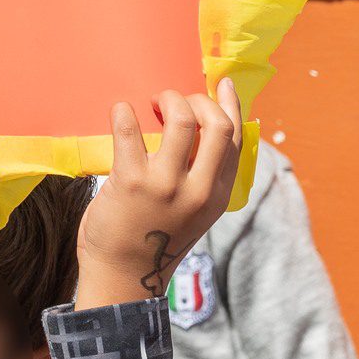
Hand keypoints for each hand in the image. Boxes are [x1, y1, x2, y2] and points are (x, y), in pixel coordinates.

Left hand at [76, 79, 242, 310]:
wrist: (123, 276)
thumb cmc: (151, 237)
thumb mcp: (193, 211)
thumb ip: (201, 178)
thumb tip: (199, 132)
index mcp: (219, 194)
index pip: (237, 139)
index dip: (231, 105)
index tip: (222, 83)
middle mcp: (199, 189)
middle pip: (217, 124)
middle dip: (197, 98)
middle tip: (172, 100)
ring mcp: (166, 185)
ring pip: (181, 119)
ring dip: (165, 99)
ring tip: (150, 103)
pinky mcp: (131, 181)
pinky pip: (129, 129)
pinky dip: (123, 111)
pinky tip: (120, 111)